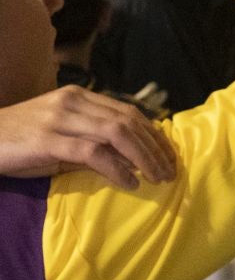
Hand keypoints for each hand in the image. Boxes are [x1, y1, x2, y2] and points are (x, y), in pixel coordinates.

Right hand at [0, 87, 176, 188]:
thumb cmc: (19, 143)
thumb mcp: (61, 139)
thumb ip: (94, 143)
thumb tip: (134, 161)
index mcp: (78, 96)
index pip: (129, 112)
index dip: (155, 135)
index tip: (170, 156)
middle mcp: (71, 101)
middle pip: (129, 121)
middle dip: (156, 148)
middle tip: (171, 172)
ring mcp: (58, 118)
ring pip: (116, 133)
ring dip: (144, 158)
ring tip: (157, 178)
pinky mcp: (46, 139)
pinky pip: (93, 152)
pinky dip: (118, 169)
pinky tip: (130, 183)